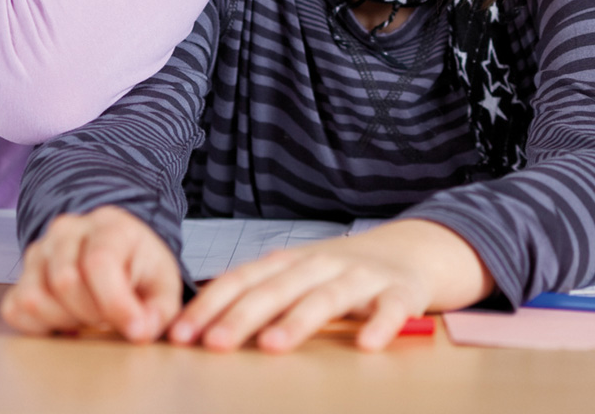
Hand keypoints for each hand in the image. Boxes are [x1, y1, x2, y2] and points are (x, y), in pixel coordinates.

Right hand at [0, 207, 182, 342]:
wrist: (117, 256)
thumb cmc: (140, 270)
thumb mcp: (163, 285)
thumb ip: (161, 310)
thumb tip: (141, 330)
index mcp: (108, 225)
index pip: (98, 262)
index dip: (116, 303)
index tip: (136, 330)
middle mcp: (67, 230)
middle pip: (65, 281)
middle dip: (92, 314)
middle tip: (110, 319)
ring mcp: (39, 251)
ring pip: (34, 297)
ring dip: (64, 321)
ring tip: (88, 317)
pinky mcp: (21, 276)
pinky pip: (16, 309)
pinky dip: (39, 326)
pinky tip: (66, 321)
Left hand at [168, 220, 492, 353]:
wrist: (413, 249)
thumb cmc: (343, 273)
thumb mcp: (298, 275)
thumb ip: (259, 293)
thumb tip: (197, 319)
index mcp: (291, 261)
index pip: (242, 279)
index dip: (210, 304)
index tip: (180, 332)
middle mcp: (322, 264)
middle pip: (277, 288)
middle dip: (242, 316)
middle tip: (213, 343)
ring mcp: (363, 277)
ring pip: (326, 298)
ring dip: (298, 321)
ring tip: (272, 345)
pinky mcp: (402, 293)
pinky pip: (391, 310)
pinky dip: (380, 325)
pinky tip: (367, 345)